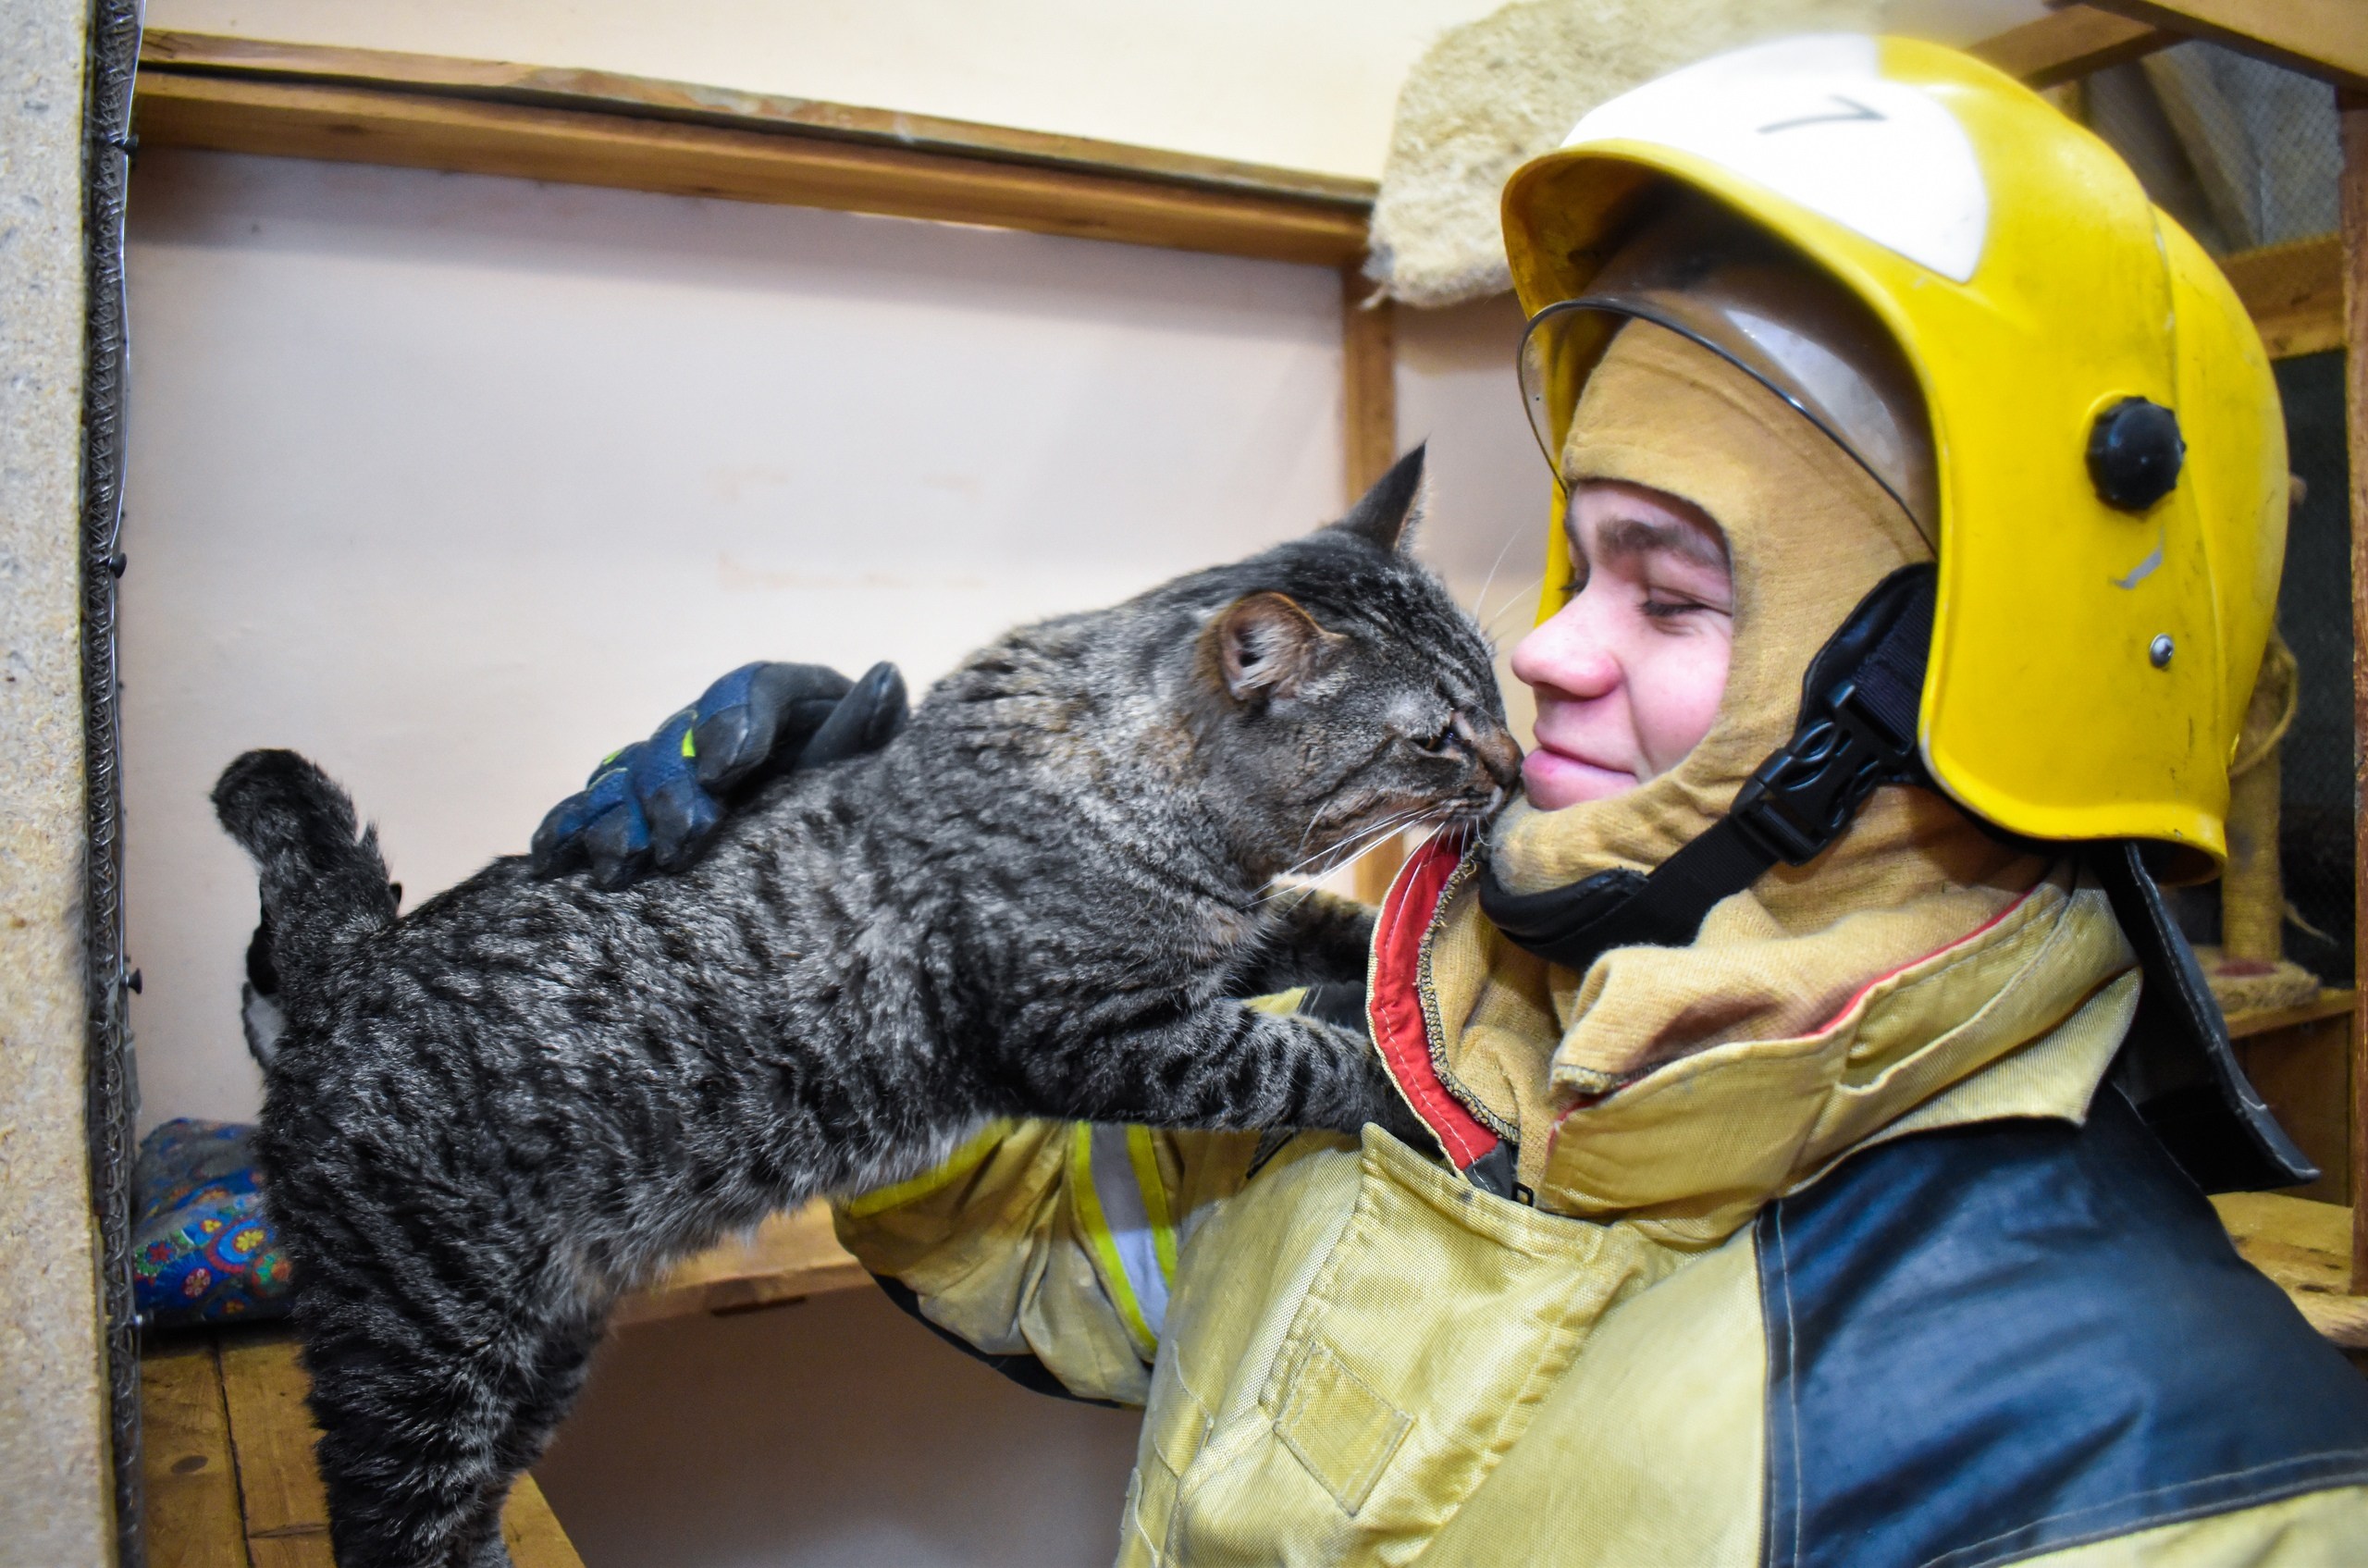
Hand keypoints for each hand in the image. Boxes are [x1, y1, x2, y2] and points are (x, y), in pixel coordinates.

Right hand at [530, 660, 906, 887]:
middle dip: (673, 791)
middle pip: (680, 740)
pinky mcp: (640, 809)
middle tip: (685, 840)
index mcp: (784, 700)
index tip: (725, 769)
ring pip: (631, 776)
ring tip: (623, 864)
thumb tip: (885, 676)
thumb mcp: (866, 769)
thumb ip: (866, 729)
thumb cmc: (858, 800)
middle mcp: (719, 726)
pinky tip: (550, 859)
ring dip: (619, 818)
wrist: (838, 855)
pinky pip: (594, 808)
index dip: (731, 722)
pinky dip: (569, 829)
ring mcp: (674, 765)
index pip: (752, 690)